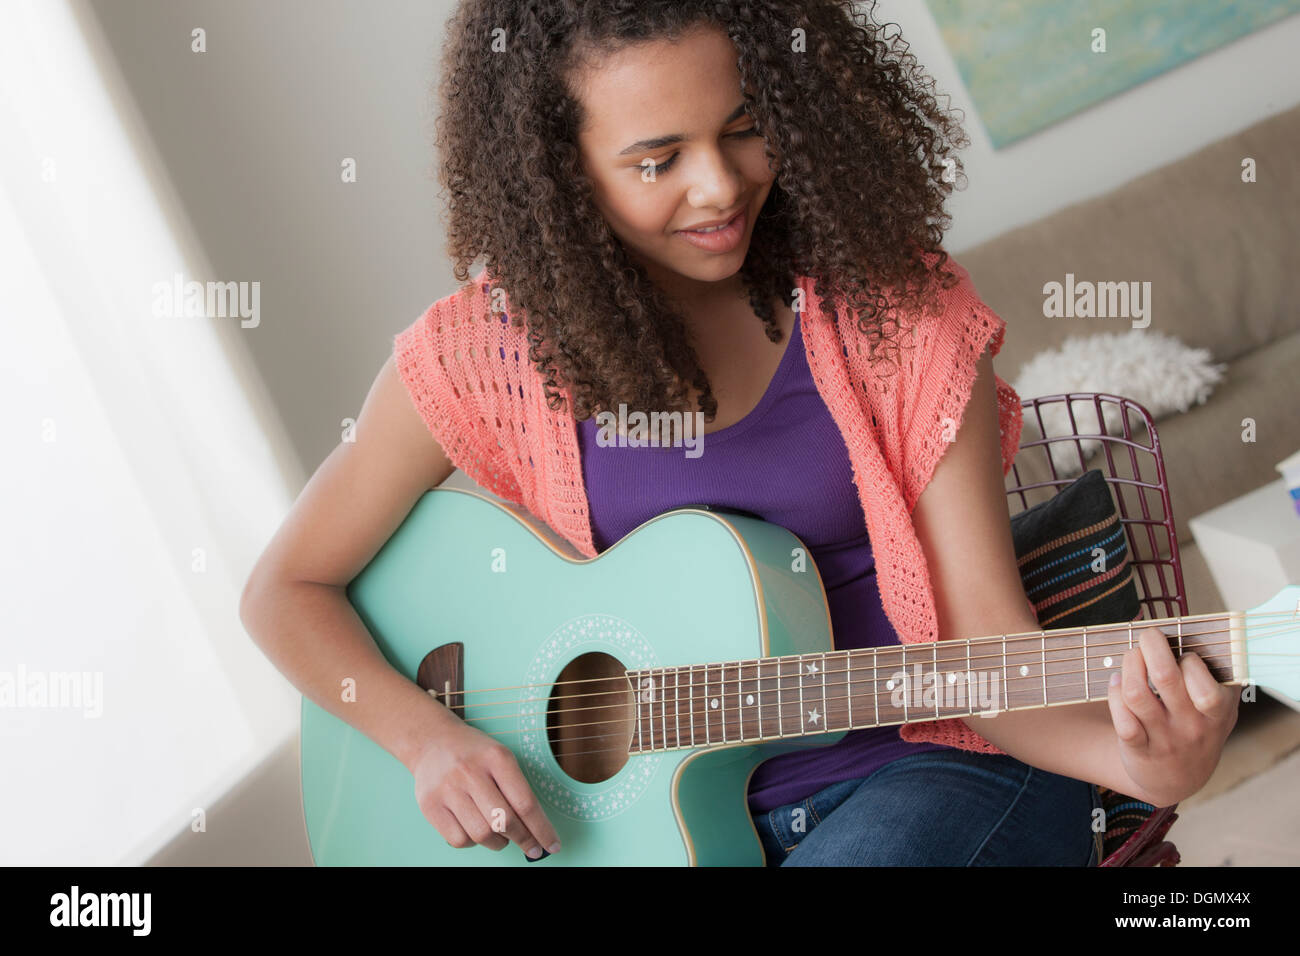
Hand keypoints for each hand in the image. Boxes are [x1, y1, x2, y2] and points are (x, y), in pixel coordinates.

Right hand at [409, 714, 560, 859]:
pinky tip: (476, 831)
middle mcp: (471, 772)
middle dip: (524, 840)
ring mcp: (448, 789)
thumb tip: (536, 830)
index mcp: (497, 758)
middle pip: (504, 821)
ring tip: (502, 837)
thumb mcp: (501, 757)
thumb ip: (518, 789)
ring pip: (481, 834)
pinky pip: (458, 840)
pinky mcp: (429, 805)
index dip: (542, 829)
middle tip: (532, 848)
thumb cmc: (475, 754)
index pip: (525, 803)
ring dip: (499, 843)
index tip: (552, 845)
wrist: (433, 741)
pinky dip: (473, 843)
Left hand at [1106, 626, 1238, 806]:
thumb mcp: (1217, 707)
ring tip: (1131, 657)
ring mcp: (1165, 739)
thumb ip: (1211, 676)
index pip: (1203, 679)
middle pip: (1165, 677)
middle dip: (1151, 646)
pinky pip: (1121, 717)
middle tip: (1147, 635)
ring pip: (1137, 694)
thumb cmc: (1197, 725)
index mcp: (1219, 710)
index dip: (1187, 658)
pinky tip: (1116, 683)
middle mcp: (1193, 726)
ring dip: (1129, 666)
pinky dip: (1114, 693)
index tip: (1181, 653)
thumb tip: (1184, 634)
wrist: (1179, 778)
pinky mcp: (1139, 749)